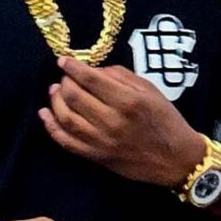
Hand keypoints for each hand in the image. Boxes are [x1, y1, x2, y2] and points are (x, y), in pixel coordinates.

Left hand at [39, 54, 205, 188]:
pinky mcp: (96, 157)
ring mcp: (101, 141)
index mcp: (128, 101)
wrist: (176, 159)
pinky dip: (51, 127)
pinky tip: (45, 115)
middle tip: (64, 76)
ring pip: (66, 118)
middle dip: (64, 82)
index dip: (72, 67)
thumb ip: (121, 77)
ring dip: (55, 101)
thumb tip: (94, 70)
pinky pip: (66, 142)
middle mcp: (112, 121)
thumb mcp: (150, 90)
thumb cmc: (166, 120)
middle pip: (74, 97)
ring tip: (55, 91)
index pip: (90, 79)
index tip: (64, 60)